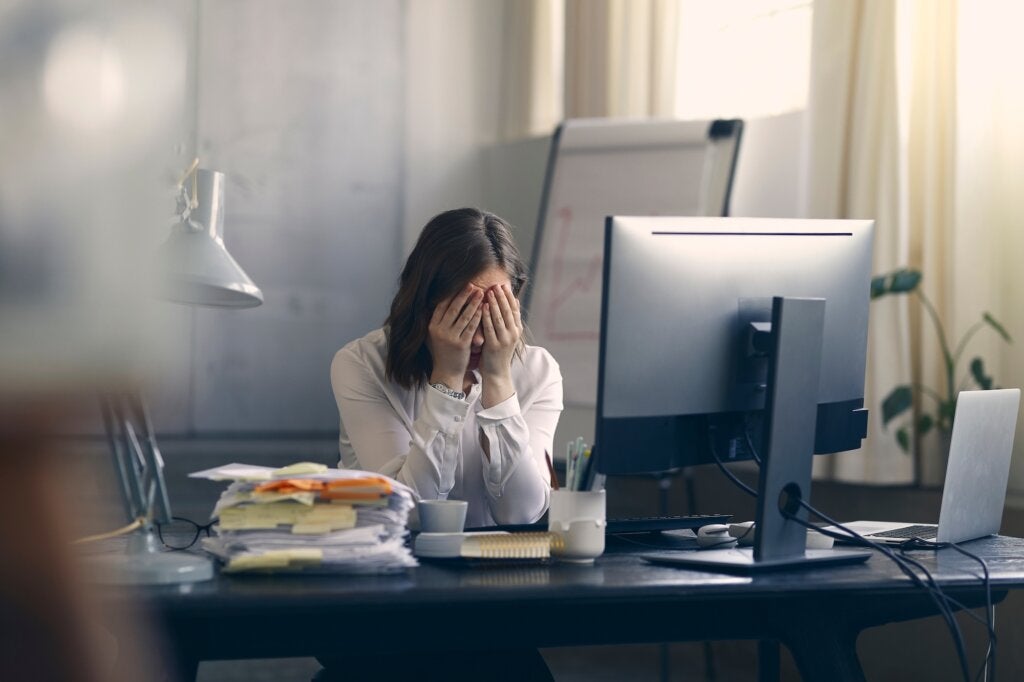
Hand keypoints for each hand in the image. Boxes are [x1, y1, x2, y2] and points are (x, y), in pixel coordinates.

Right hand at [426, 286, 482, 389]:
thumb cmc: (442, 352)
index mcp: (432, 326)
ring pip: (464, 316)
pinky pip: (471, 327)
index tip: (461, 284)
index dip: (452, 294)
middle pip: (453, 308)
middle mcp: (440, 331)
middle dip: (464, 295)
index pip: (442, 305)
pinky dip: (478, 316)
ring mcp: (450, 338)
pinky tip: (484, 309)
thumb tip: (434, 302)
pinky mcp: (461, 344)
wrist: (446, 373)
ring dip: (473, 303)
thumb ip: (434, 320)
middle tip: (473, 285)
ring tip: (481, 293)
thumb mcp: (433, 336)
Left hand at [479, 284, 521, 405]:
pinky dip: (487, 315)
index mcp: (517, 330)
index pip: (514, 310)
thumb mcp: (506, 335)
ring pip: (500, 317)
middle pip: (508, 311)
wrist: (497, 373)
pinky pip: (490, 327)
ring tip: (490, 291)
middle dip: (502, 297)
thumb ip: (509, 320)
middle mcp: (513, 334)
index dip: (509, 297)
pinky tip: (483, 306)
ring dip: (495, 303)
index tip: (504, 285)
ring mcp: (505, 340)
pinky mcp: (494, 345)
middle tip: (496, 284)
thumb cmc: (498, 353)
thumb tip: (513, 301)